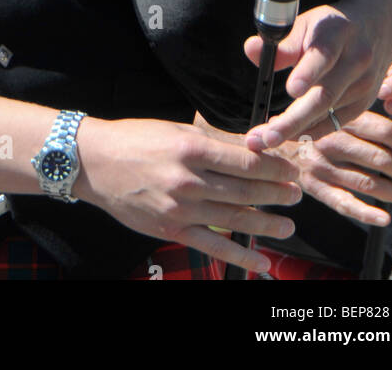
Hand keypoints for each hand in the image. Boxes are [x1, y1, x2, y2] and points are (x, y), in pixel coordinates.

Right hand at [75, 116, 301, 275]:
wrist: (95, 162)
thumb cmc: (136, 139)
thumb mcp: (177, 130)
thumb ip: (214, 142)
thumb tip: (252, 149)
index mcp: (191, 148)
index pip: (244, 162)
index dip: (273, 168)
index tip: (290, 169)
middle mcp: (188, 180)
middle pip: (244, 190)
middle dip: (276, 194)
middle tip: (296, 194)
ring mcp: (180, 208)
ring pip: (234, 218)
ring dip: (266, 224)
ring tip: (288, 225)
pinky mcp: (172, 229)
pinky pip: (212, 245)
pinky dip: (239, 255)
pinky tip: (260, 261)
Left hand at [243, 5, 387, 150]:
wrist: (375, 29)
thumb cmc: (329, 29)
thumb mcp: (305, 24)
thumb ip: (281, 43)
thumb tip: (251, 50)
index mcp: (338, 32)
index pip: (323, 55)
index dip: (308, 73)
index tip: (291, 90)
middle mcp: (356, 60)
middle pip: (325, 95)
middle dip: (293, 120)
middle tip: (266, 136)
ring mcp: (364, 85)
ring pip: (327, 114)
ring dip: (294, 129)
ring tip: (264, 139)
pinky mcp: (365, 103)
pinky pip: (335, 123)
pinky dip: (310, 131)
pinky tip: (287, 135)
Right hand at [285, 111, 391, 224]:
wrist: (269, 142)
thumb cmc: (308, 127)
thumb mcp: (332, 111)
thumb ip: (362, 120)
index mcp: (339, 119)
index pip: (383, 132)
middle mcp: (332, 142)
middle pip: (381, 159)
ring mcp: (324, 167)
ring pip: (369, 184)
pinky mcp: (316, 188)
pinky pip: (344, 203)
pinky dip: (366, 213)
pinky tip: (383, 217)